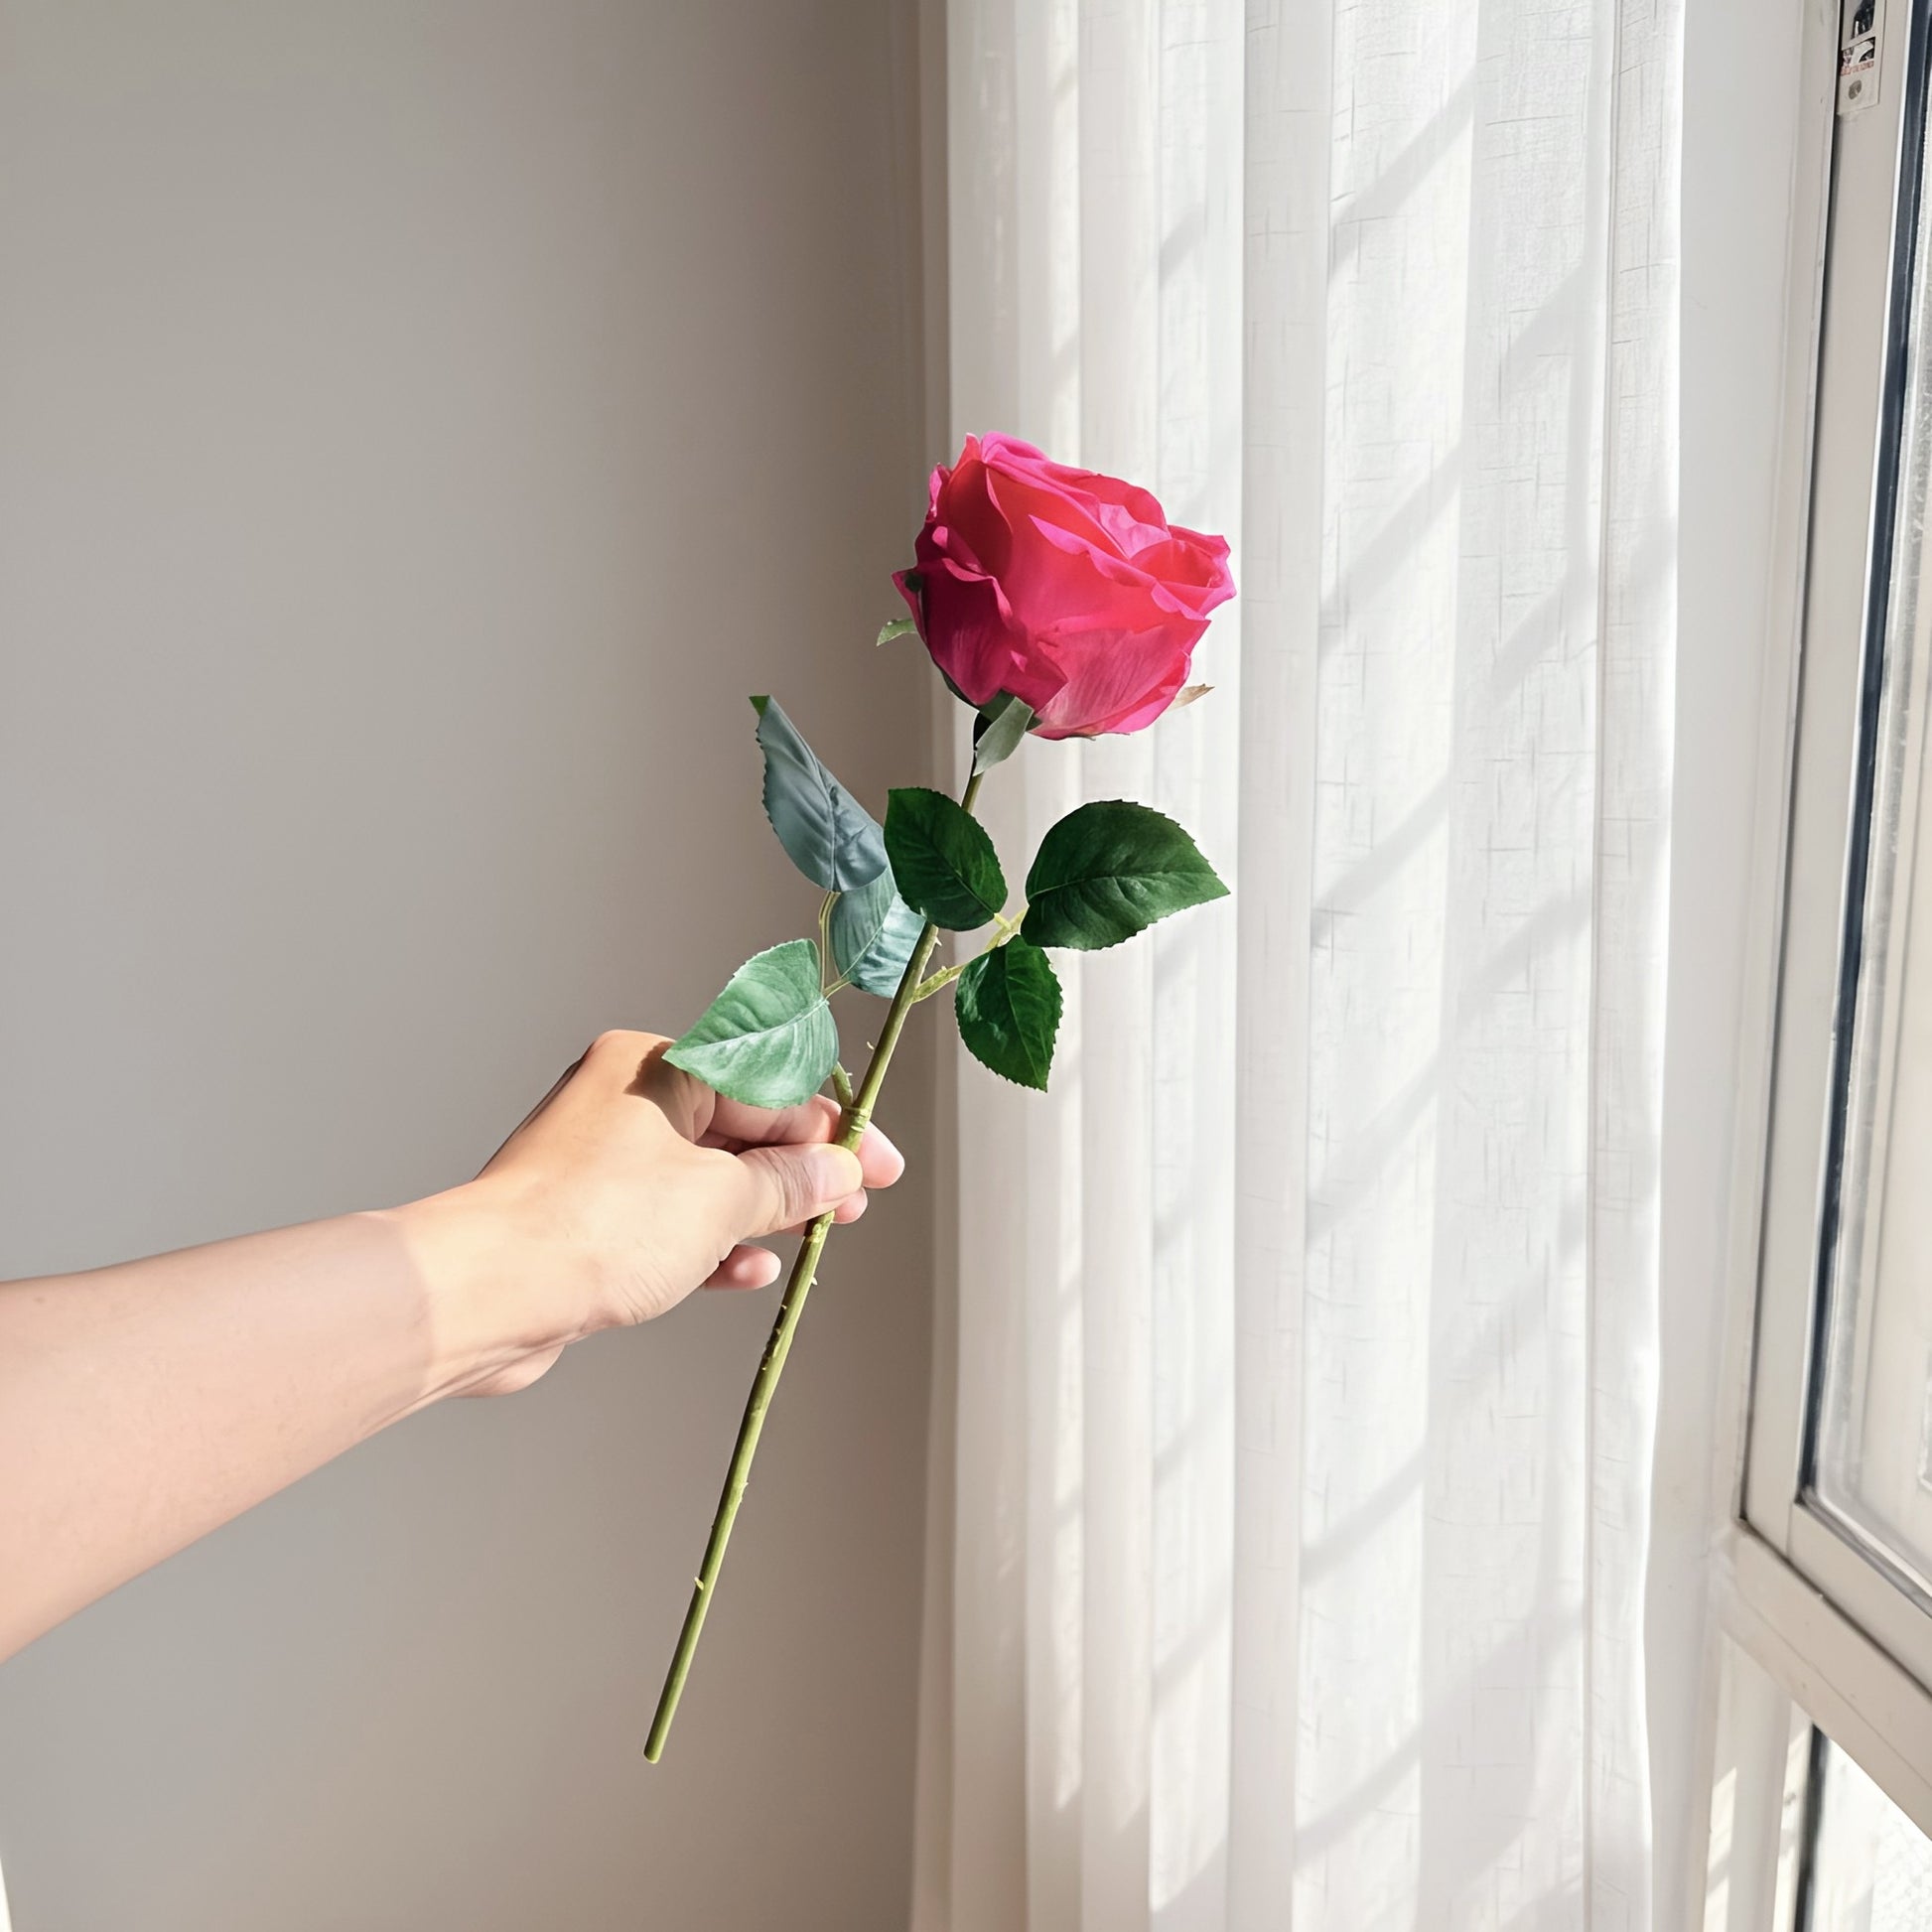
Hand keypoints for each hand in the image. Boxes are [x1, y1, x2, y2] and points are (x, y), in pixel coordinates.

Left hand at [408, 1030, 904, 1395]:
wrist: (487, 1292)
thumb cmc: (593, 1226)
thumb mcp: (719, 1200)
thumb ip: (787, 1183)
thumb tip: (836, 1171)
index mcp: (655, 1065)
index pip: (767, 1085)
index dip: (829, 1129)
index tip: (874, 1166)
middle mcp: (625, 1100)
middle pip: (737, 1129)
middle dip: (797, 1173)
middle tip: (848, 1207)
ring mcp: (602, 1160)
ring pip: (704, 1179)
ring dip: (759, 1212)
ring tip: (806, 1239)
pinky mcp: (586, 1217)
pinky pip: (668, 1221)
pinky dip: (710, 1244)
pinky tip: (744, 1272)